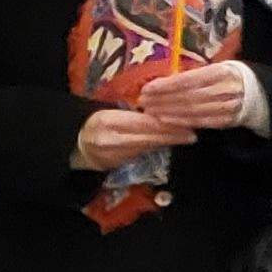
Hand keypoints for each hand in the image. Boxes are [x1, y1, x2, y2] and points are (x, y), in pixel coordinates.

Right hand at [74, 108, 193, 171]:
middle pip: (148, 137)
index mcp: (109, 121)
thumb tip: (163, 106)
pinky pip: (142, 154)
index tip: (184, 120)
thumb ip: (134, 112)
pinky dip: (158, 148)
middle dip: (172, 135)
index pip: (142, 122)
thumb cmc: (99, 122)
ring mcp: (114, 155)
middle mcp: (111, 140)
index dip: (165, 122)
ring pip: (147, 147)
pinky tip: (171, 143)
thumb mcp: (111, 111)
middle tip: (192, 133)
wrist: (79, 145)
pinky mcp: (118, 164)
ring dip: (168, 142)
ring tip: (187, 137)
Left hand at [136, 62, 253, 130]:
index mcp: (221, 72)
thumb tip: (164, 78)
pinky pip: (201, 122)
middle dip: (163, 100)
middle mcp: (225, 89)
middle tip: (143, 102)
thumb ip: (193, 74)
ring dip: (169, 112)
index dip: (166, 85)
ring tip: (150, 111)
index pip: (189, 79)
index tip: (147, 88)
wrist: (256, 92)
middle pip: (188, 96)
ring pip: (193, 110)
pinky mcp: (228, 120)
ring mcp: (228, 106)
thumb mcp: (214, 68)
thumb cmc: (227, 77)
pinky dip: (182, 122)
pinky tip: (166, 121)